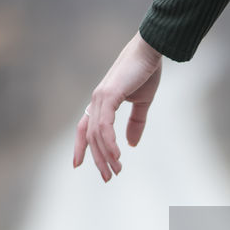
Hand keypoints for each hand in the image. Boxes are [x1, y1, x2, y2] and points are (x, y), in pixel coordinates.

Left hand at [73, 32, 163, 180]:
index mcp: (101, 102)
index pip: (84, 128)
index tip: (78, 165)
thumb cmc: (146, 72)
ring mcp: (100, 98)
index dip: (80, 147)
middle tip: (108, 178)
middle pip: (90, 137)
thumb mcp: (142, 103)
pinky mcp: (109, 96)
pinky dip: (109, 142)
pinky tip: (117, 155)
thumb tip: (131, 144)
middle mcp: (96, 101)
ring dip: (105, 155)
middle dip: (98, 159)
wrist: (151, 51)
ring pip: (96, 134)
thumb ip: (136, 123)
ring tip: (116, 171)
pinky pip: (104, 125)